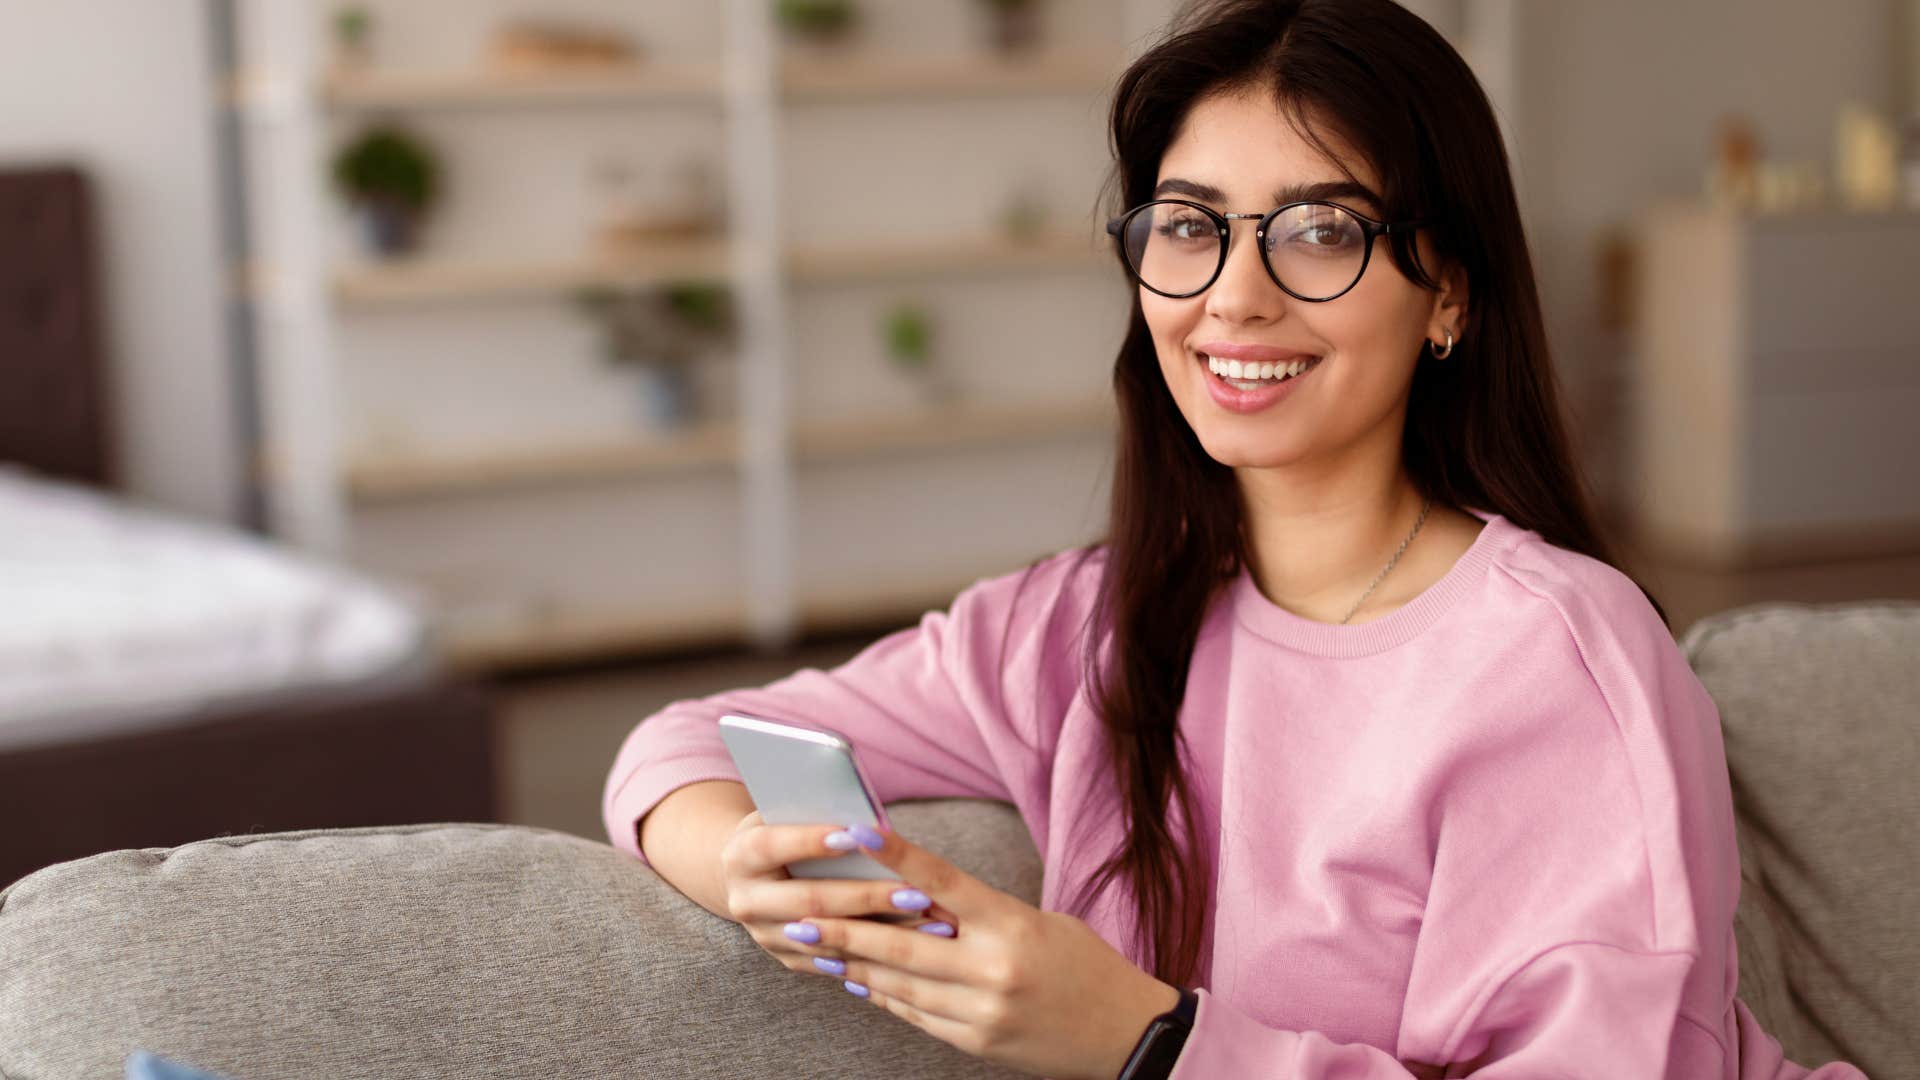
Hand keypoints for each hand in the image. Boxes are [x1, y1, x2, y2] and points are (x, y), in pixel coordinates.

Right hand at [718, 811, 961, 968]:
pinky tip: (913, 944)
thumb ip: (813, 810)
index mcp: (740, 856)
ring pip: (826, 937)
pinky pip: (833, 961)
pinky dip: (874, 952)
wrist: (752, 873)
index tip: (857, 833)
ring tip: (928, 918)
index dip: (811, 841)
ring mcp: (764, 936)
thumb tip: (865, 816)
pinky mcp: (787, 958)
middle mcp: (745, 900)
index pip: (772, 846)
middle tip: (915, 891)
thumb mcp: (785, 811)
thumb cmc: (783, 827)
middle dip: (865, 895)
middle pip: (808, 900)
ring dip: (881, 931)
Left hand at [777, 823, 1180, 1079]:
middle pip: (900, 944)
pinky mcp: (976, 1042)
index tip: (853, 831)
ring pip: (898, 984)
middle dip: (841, 929)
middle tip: (795, 915)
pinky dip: (882, 995)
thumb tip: (915, 894)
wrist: (1124, 1033)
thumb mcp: (1039, 923)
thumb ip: (979, 913)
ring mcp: (981, 1012)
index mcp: (1012, 926)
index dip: (895, 855)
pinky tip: (856, 979)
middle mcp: (992, 970)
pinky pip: (915, 1015)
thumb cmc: (1083, 963)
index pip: (942, 881)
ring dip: (851, 964)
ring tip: (812, 947)